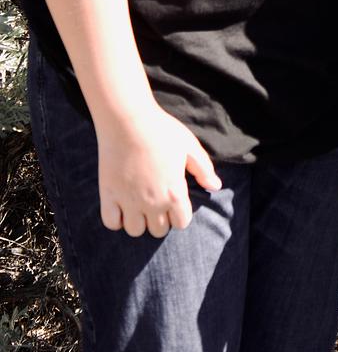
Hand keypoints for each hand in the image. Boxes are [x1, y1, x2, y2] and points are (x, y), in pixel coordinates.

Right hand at [95, 103, 222, 236]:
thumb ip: (204, 169)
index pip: (181, 223)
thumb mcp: (190, 147)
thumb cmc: (162, 131)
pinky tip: (121, 206)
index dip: (180, 214)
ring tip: (139, 206)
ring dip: (138, 221)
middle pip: (158, 230)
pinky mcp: (108, 195)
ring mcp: (128, 201)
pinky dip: (116, 219)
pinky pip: (111, 223)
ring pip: (135, 230)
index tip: (175, 202)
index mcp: (175, 193)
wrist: (128, 120)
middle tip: (157, 203)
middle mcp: (152, 203)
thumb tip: (215, 186)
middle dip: (160, 220)